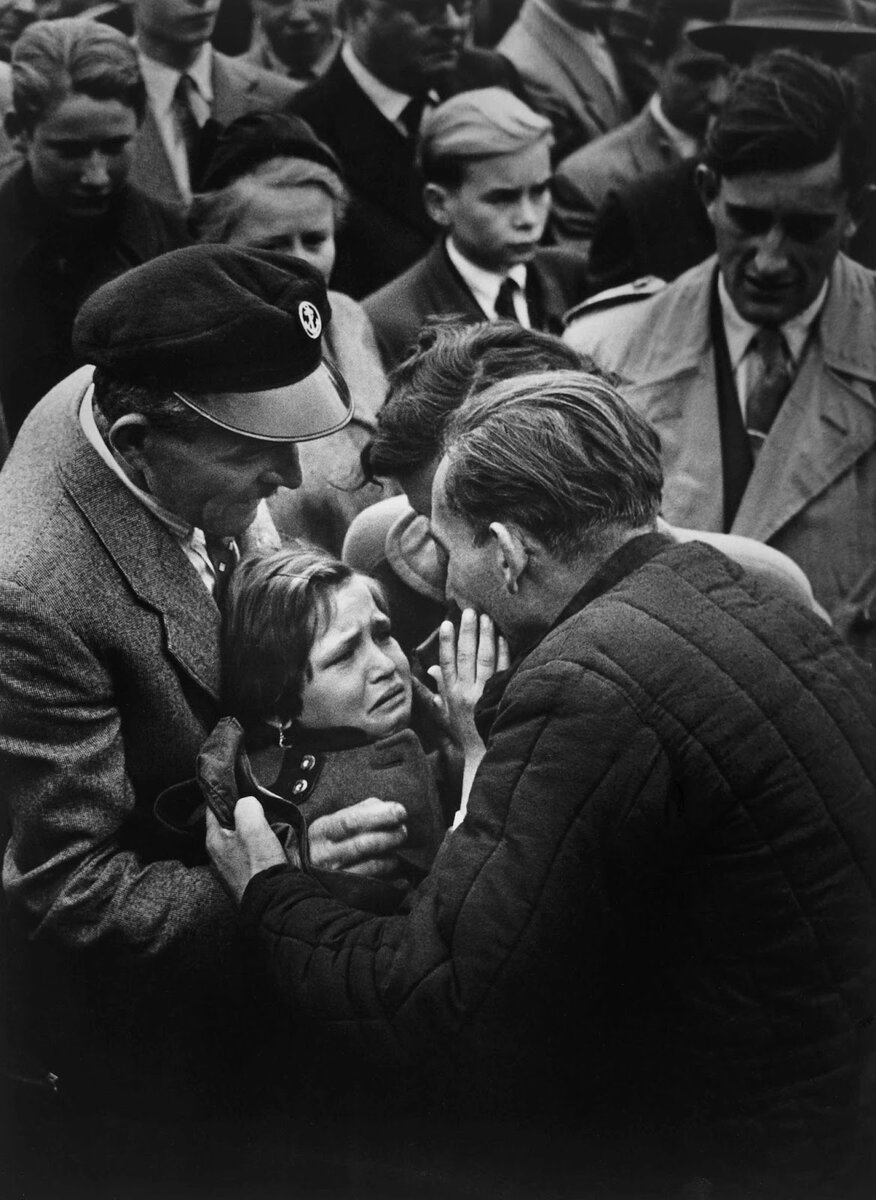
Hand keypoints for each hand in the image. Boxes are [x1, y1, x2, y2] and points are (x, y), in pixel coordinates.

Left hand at [206, 797, 287, 904]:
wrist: (273, 901)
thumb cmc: (259, 864)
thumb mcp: (252, 825)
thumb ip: (246, 806)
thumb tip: (247, 803)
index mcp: (213, 840)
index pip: (213, 807)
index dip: (228, 794)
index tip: (242, 788)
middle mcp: (216, 856)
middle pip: (228, 824)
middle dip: (243, 815)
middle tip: (260, 809)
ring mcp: (229, 869)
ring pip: (239, 840)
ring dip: (252, 833)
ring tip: (269, 828)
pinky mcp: (243, 879)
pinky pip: (248, 856)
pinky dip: (258, 849)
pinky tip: (271, 848)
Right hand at [309, 798, 407, 877]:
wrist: (313, 870)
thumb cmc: (333, 839)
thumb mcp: (338, 820)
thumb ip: (363, 810)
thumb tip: (389, 809)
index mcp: (320, 831)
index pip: (349, 821)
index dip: (378, 816)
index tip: (400, 811)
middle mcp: (323, 856)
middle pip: (361, 845)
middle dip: (388, 836)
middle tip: (403, 830)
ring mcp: (334, 878)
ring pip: (371, 865)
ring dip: (391, 854)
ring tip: (398, 844)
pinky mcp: (347, 894)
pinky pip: (375, 881)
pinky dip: (389, 870)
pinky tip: (394, 861)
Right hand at [428, 609, 509, 756]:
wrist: (482, 753)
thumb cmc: (463, 732)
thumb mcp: (444, 712)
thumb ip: (437, 689)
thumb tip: (430, 669)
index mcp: (451, 693)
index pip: (446, 662)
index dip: (446, 642)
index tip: (447, 623)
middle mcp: (465, 692)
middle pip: (466, 655)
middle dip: (467, 632)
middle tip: (470, 611)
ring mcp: (483, 694)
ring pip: (484, 659)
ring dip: (485, 637)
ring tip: (486, 618)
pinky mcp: (499, 697)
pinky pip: (502, 670)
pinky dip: (503, 653)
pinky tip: (502, 638)